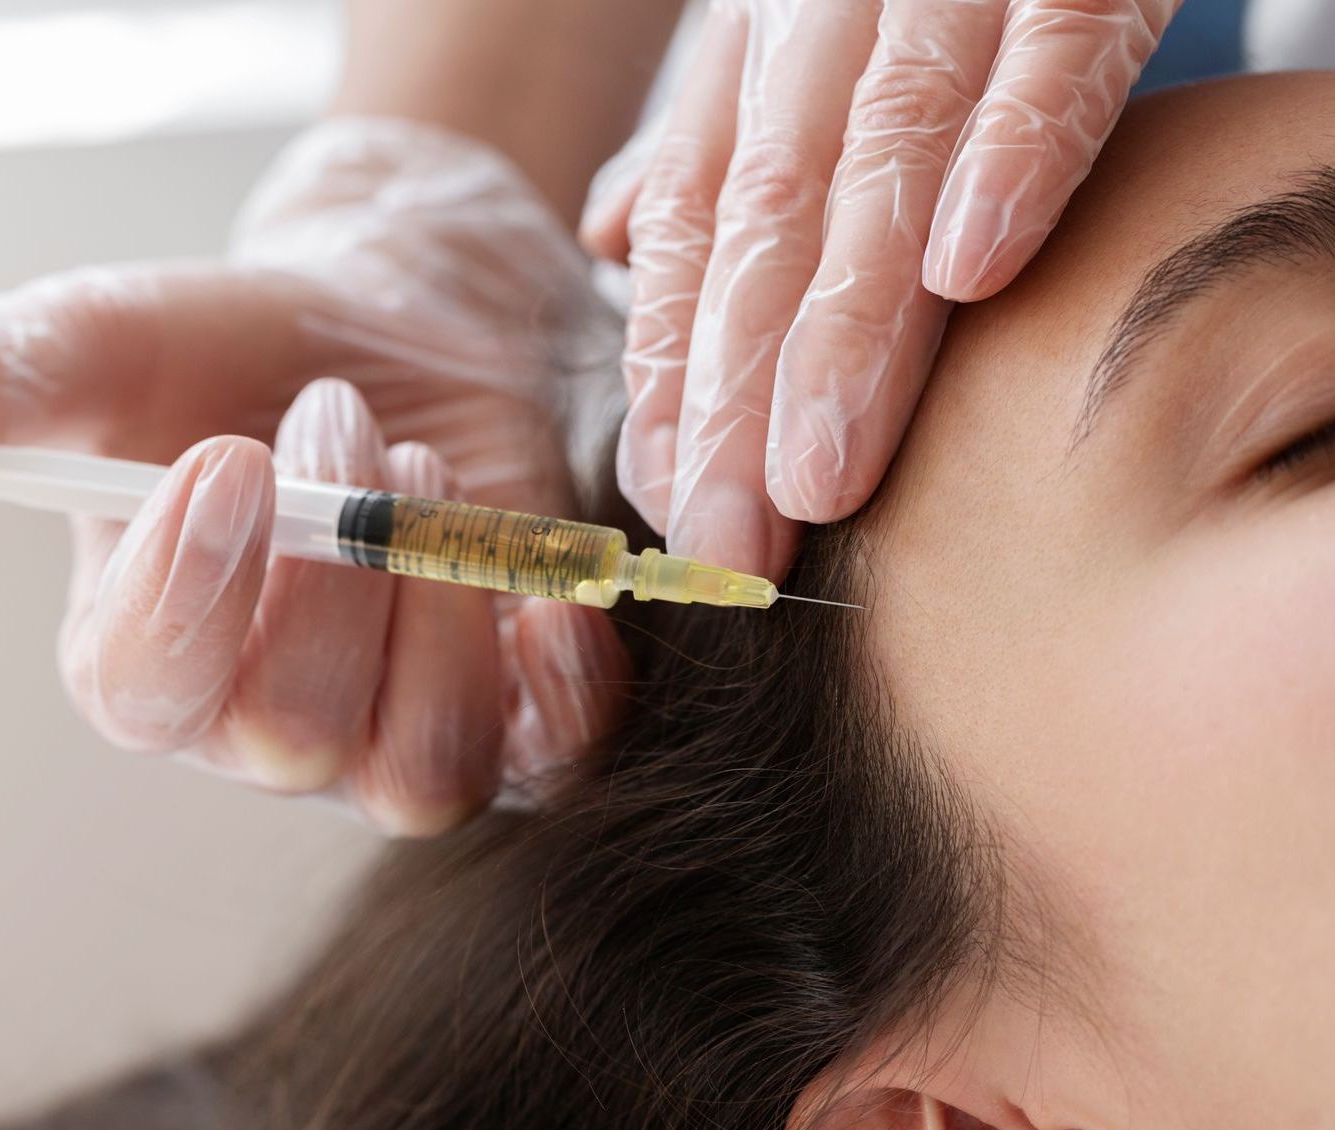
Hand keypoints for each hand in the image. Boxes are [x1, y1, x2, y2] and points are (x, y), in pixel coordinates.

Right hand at [0, 119, 628, 834]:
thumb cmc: (228, 351)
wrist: (382, 333)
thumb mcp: (98, 345)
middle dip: (333, 571)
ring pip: (419, 769)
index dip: (188, 595)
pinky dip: (561, 692)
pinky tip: (549, 594)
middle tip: (339, 418)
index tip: (230, 461)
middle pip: (292, 738)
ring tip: (422, 466)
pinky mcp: (506, 709)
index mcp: (143, 656)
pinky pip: (546, 761)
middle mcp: (261, 727)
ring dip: (435, 610)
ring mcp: (388, 732)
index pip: (145, 692)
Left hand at [585, 0, 1177, 573]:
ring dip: (847, 323)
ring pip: (878, 154)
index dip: (672, 363)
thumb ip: (719, 138)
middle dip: (737, 391)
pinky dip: (1013, 152)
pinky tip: (974, 273)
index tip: (664, 501)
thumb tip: (616, 243)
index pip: (693, 218)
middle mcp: (828, 8)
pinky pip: (1048, 48)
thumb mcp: (800, 37)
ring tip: (819, 472)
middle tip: (727, 541)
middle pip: (765, 216)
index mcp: (761, 43)